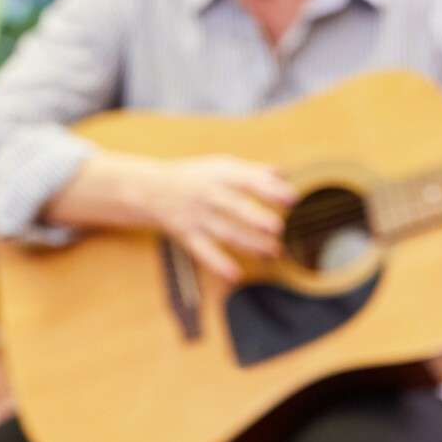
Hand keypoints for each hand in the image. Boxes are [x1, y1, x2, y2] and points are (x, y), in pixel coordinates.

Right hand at [135, 155, 295, 282]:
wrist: (150, 189)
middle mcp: (208, 195)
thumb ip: (252, 171)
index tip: (291, 198)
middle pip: (233, 206)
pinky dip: (218, 263)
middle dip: (255, 218)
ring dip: (248, 243)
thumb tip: (286, 173)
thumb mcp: (219, 166)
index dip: (270, 189)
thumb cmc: (193, 177)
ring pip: (224, 232)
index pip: (247, 180)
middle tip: (277, 228)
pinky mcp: (188, 235)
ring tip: (272, 252)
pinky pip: (203, 251)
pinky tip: (235, 275)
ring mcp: (197, 216)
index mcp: (220, 175)